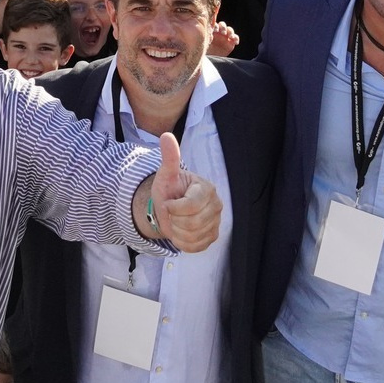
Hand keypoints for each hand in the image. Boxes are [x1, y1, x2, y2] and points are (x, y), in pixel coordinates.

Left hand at [147, 133, 222, 251]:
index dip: (174, 208)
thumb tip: (166, 136)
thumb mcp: (166, 174)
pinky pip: (195, 247)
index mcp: (207, 189)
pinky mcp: (212, 237)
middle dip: (174, 220)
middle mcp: (216, 205)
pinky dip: (182, 242)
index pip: (191, 206)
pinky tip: (180, 231)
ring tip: (175, 221)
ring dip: (177, 231)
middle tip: (171, 213)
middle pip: (192, 223)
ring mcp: (216, 222)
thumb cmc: (170, 189)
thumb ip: (169, 157)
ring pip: (192, 236)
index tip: (167, 203)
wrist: (170, 209)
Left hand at [207, 22, 239, 57]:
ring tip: (230, 36)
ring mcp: (226, 36)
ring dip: (230, 32)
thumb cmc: (206, 50)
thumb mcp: (204, 43)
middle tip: (222, 33)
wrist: (212, 58)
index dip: (215, 26)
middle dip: (223, 27)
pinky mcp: (231, 42)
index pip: (214, 24)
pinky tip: (236, 42)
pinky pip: (235, 37)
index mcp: (211, 30)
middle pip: (222, 25)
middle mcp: (219, 31)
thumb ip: (206, 38)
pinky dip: (236, 38)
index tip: (215, 30)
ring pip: (229, 29)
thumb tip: (208, 34)